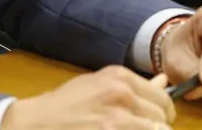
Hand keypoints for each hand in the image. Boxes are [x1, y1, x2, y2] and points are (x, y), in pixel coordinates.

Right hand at [1, 65, 173, 128]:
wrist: (38, 122)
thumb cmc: (67, 104)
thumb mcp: (100, 84)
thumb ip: (134, 85)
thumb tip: (164, 81)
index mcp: (121, 77)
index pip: (163, 97)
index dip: (163, 113)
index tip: (157, 120)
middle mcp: (123, 94)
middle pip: (162, 117)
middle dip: (158, 126)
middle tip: (144, 128)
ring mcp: (117, 119)